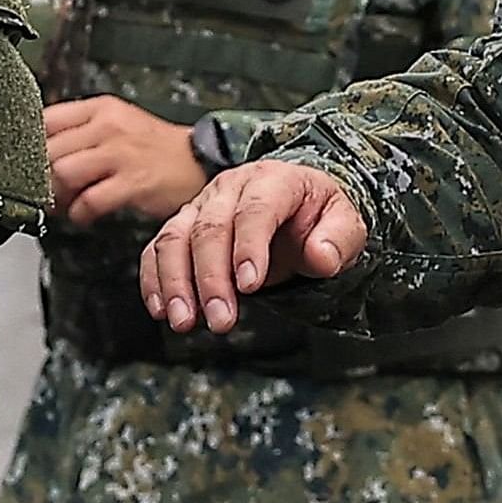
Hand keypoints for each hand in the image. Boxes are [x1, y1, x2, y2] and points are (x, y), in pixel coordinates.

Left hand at [44, 96, 207, 227]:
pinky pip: (89, 201)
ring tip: (65, 203)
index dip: (30, 145)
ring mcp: (121, 154)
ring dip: (57, 196)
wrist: (199, 160)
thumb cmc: (154, 147)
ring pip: (63, 173)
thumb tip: (37, 152)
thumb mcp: (116, 123)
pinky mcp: (133, 182)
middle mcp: (108, 126)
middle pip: (49, 150)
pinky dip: (79, 214)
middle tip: (45, 191)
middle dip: (40, 177)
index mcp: (101, 108)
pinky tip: (84, 214)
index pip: (46, 120)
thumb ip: (79, 131)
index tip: (28, 163)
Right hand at [138, 159, 369, 334]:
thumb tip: (321, 257)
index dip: (250, 247)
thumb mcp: (346, 224)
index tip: (250, 287)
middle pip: (210, 228)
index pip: (256, 210)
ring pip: (175, 238)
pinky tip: (162, 310)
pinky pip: (158, 250)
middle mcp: (230, 188)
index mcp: (274, 180)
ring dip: (176, 283)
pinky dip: (155, 280)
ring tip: (185, 322)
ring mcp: (201, 206)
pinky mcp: (183, 226)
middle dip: (211, 278)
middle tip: (221, 321)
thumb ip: (339, 239)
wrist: (296, 208)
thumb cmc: (320, 217)